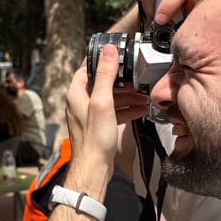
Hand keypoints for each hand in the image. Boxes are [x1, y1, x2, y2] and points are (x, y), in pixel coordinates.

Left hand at [66, 47, 147, 179]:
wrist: (94, 168)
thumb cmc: (94, 139)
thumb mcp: (102, 102)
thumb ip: (105, 76)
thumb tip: (108, 52)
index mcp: (77, 93)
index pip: (88, 68)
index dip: (103, 61)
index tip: (118, 57)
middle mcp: (80, 102)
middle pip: (102, 83)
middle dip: (121, 81)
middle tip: (136, 80)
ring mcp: (89, 115)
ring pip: (110, 98)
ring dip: (127, 96)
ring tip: (143, 96)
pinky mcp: (98, 126)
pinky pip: (113, 112)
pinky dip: (126, 110)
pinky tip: (140, 110)